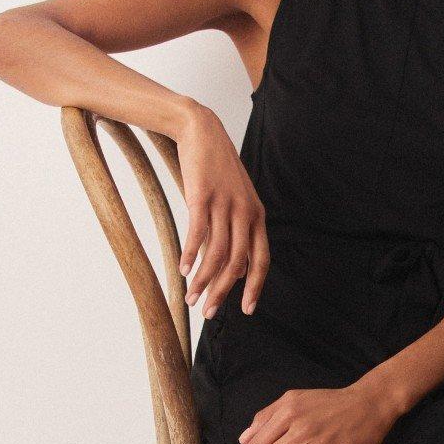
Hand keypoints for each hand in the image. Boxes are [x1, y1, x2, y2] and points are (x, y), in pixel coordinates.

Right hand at [175, 106, 270, 316]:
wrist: (202, 131)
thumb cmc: (217, 169)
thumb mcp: (237, 199)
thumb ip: (239, 229)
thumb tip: (236, 263)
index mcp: (257, 217)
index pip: (261, 261)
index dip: (254, 287)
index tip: (246, 310)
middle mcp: (245, 213)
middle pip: (237, 264)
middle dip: (222, 292)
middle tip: (208, 313)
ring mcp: (224, 205)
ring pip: (216, 254)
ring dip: (202, 280)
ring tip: (190, 297)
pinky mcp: (202, 197)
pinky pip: (198, 234)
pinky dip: (190, 255)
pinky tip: (181, 269)